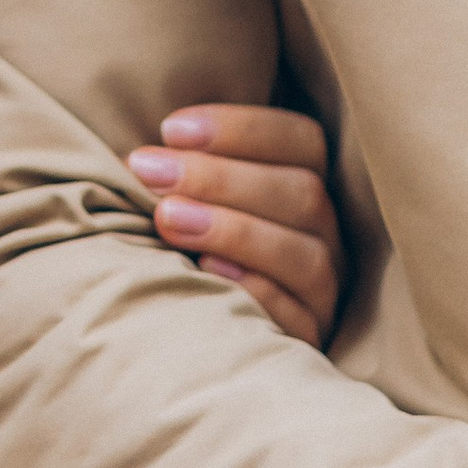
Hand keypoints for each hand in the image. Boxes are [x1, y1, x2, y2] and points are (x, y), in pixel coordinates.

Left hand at [128, 106, 342, 345]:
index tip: (170, 129)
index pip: (301, 140)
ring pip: (306, 254)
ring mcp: (324, 291)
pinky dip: (254, 290)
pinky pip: (298, 315)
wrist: (177, 339)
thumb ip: (176, 169)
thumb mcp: (179, 199)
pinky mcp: (309, 339)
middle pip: (303, 193)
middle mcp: (325, 235)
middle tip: (150, 172)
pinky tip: (206, 273)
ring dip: (233, 230)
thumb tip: (142, 152)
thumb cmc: (176, 246)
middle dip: (220, 178)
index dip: (241, 127)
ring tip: (167, 219)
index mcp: (303, 184)